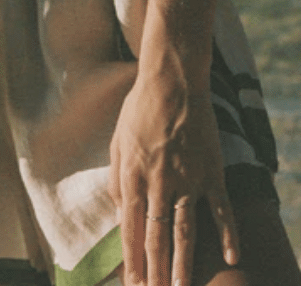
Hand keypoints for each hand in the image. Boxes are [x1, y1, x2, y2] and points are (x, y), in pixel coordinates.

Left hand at [109, 72, 238, 285]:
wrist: (172, 81)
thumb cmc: (140, 107)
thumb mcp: (117, 139)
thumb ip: (118, 177)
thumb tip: (121, 210)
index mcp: (132, 175)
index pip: (132, 228)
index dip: (132, 259)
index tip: (133, 284)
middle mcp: (159, 182)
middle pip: (157, 237)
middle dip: (155, 271)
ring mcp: (187, 179)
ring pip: (184, 231)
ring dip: (182, 264)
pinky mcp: (211, 171)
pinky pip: (220, 209)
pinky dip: (227, 234)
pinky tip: (229, 257)